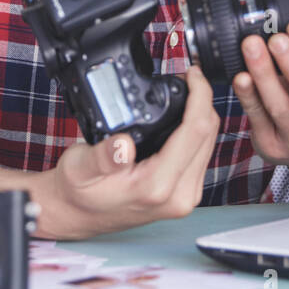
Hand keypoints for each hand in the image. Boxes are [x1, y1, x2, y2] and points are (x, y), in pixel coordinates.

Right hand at [36, 65, 220, 238]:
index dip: (200, 96)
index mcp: (156, 186)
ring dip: (202, 113)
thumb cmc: (79, 191)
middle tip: (188, 77)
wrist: (79, 214)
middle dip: (203, 99)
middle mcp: (179, 194)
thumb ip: (102, 157)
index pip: (195, 131)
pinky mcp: (186, 192)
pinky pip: (203, 152)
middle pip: (209, 134)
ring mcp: (186, 195)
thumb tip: (122, 145)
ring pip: (210, 142)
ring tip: (187, 91)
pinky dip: (197, 129)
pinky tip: (184, 115)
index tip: (192, 74)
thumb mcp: (79, 168)